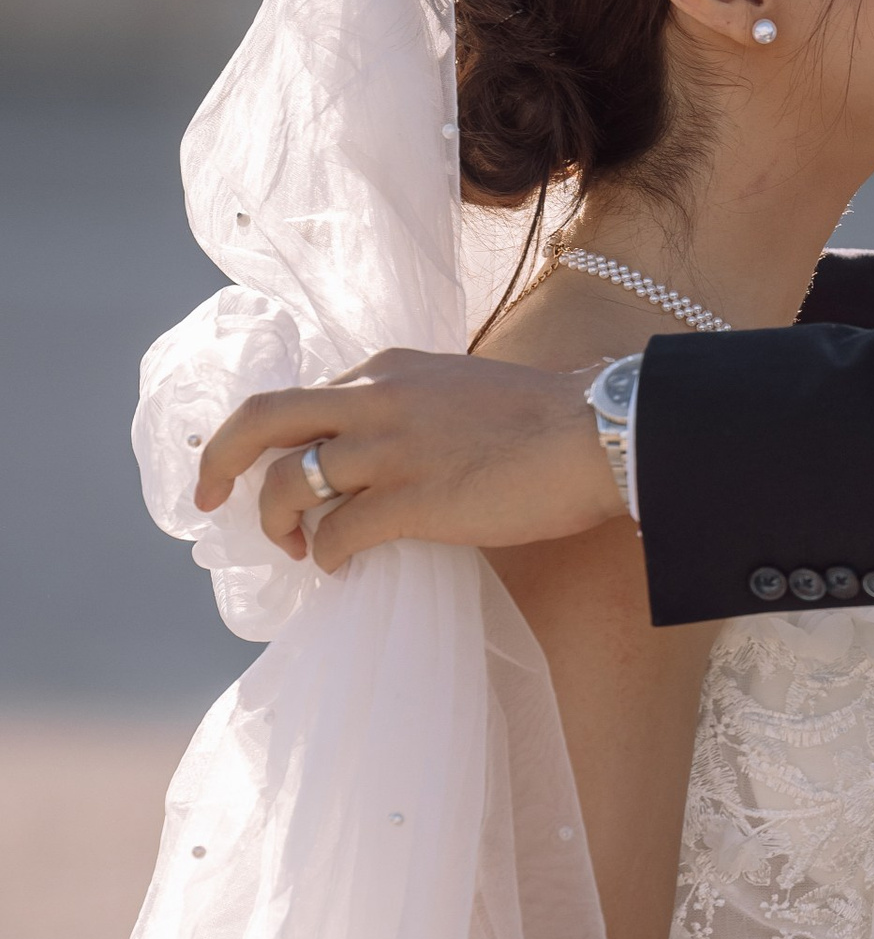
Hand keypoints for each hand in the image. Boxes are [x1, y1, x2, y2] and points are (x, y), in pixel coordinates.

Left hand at [197, 349, 622, 567]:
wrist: (601, 432)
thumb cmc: (548, 420)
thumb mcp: (461, 389)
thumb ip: (413, 408)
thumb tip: (384, 454)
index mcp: (387, 368)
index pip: (303, 396)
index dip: (271, 438)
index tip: (262, 467)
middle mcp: (376, 397)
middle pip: (262, 419)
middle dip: (219, 460)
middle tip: (207, 498)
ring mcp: (391, 449)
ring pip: (290, 484)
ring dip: (277, 524)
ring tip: (293, 550)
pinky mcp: (412, 500)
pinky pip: (337, 534)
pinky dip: (327, 557)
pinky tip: (340, 570)